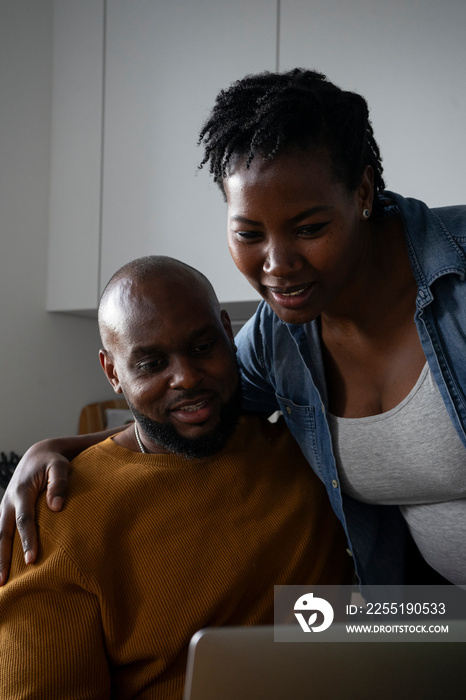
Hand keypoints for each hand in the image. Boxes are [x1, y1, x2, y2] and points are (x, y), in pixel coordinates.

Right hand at [0, 441, 69, 585]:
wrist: (38, 455)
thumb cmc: (53, 462)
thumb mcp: (60, 467)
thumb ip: (59, 484)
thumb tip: (57, 508)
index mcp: (22, 492)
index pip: (24, 520)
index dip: (27, 540)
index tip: (31, 560)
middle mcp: (9, 501)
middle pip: (3, 533)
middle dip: (2, 558)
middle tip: (3, 581)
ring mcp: (5, 507)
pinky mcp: (6, 511)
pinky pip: (1, 533)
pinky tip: (2, 567)